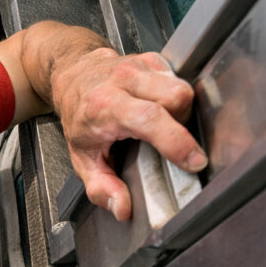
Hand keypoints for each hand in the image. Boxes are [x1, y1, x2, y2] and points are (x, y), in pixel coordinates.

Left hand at [53, 48, 206, 220]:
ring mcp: (139, 66)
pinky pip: (179, 78)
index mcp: (104, 107)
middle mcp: (123, 81)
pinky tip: (160, 107)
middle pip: (176, 97)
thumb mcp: (82, 158)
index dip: (176, 141)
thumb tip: (122, 208)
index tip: (193, 161)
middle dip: (181, 123)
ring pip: (182, 86)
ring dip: (181, 110)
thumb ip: (100, 186)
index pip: (148, 119)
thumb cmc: (80, 116)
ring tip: (162, 124)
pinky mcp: (153, 58)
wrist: (72, 76)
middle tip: (166, 139)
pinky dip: (176, 97)